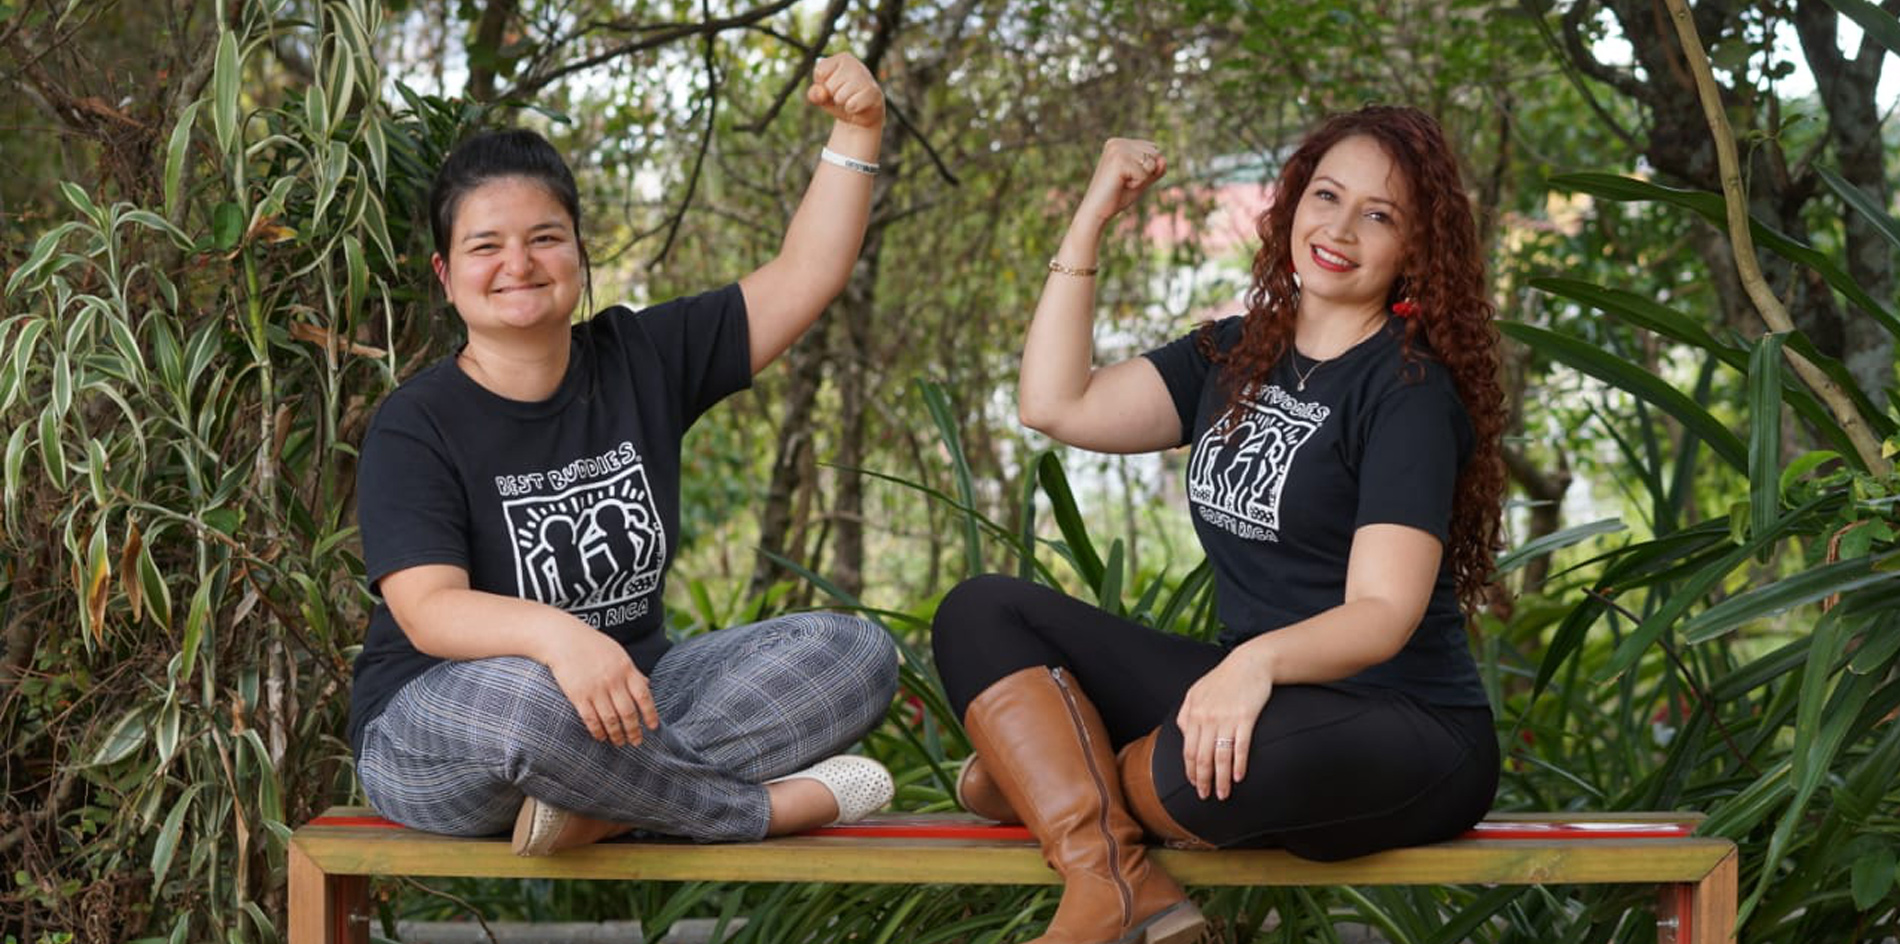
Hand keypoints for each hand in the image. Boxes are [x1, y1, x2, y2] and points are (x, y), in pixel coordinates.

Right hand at [543, 622, 660, 746]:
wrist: (563, 639)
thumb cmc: (593, 646)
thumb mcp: (618, 654)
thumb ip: (632, 672)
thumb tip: (647, 686)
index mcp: (626, 669)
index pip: (644, 696)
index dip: (650, 714)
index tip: (653, 727)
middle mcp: (613, 680)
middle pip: (628, 712)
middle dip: (634, 730)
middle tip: (636, 742)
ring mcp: (596, 689)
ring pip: (611, 719)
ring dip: (617, 734)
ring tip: (620, 742)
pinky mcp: (578, 695)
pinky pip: (591, 719)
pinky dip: (598, 731)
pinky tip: (601, 737)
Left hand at [807, 53, 884, 128]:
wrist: (862, 114)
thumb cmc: (841, 99)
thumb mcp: (822, 96)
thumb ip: (815, 93)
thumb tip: (821, 93)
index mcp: (842, 58)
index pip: (820, 73)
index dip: (822, 85)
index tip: (832, 86)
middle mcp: (854, 64)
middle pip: (829, 86)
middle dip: (833, 96)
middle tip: (844, 95)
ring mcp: (865, 77)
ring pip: (839, 97)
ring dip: (842, 104)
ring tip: (851, 100)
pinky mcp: (873, 92)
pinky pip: (851, 106)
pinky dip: (851, 110)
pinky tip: (859, 106)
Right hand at [1076, 138, 1165, 226]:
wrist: (1096, 211)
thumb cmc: (1117, 196)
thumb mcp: (1142, 179)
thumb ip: (1156, 169)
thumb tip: (1163, 159)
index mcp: (1120, 143)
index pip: (1153, 150)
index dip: (1147, 168)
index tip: (1126, 176)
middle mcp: (1117, 142)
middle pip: (1155, 153)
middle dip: (1146, 172)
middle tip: (1124, 181)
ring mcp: (1117, 150)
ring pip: (1151, 163)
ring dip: (1141, 178)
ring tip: (1122, 183)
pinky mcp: (1118, 161)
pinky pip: (1144, 174)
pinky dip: (1137, 184)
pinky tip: (1120, 185)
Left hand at [1175, 647, 1272, 800]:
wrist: (1250, 662)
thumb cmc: (1224, 679)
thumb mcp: (1197, 692)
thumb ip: (1187, 714)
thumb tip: (1184, 737)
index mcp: (1193, 712)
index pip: (1188, 750)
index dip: (1190, 771)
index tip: (1195, 785)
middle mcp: (1206, 717)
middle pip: (1201, 757)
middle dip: (1202, 780)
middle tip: (1205, 796)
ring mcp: (1226, 717)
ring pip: (1219, 756)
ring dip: (1220, 779)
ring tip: (1222, 794)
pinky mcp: (1246, 717)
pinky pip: (1240, 746)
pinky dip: (1238, 764)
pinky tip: (1238, 777)